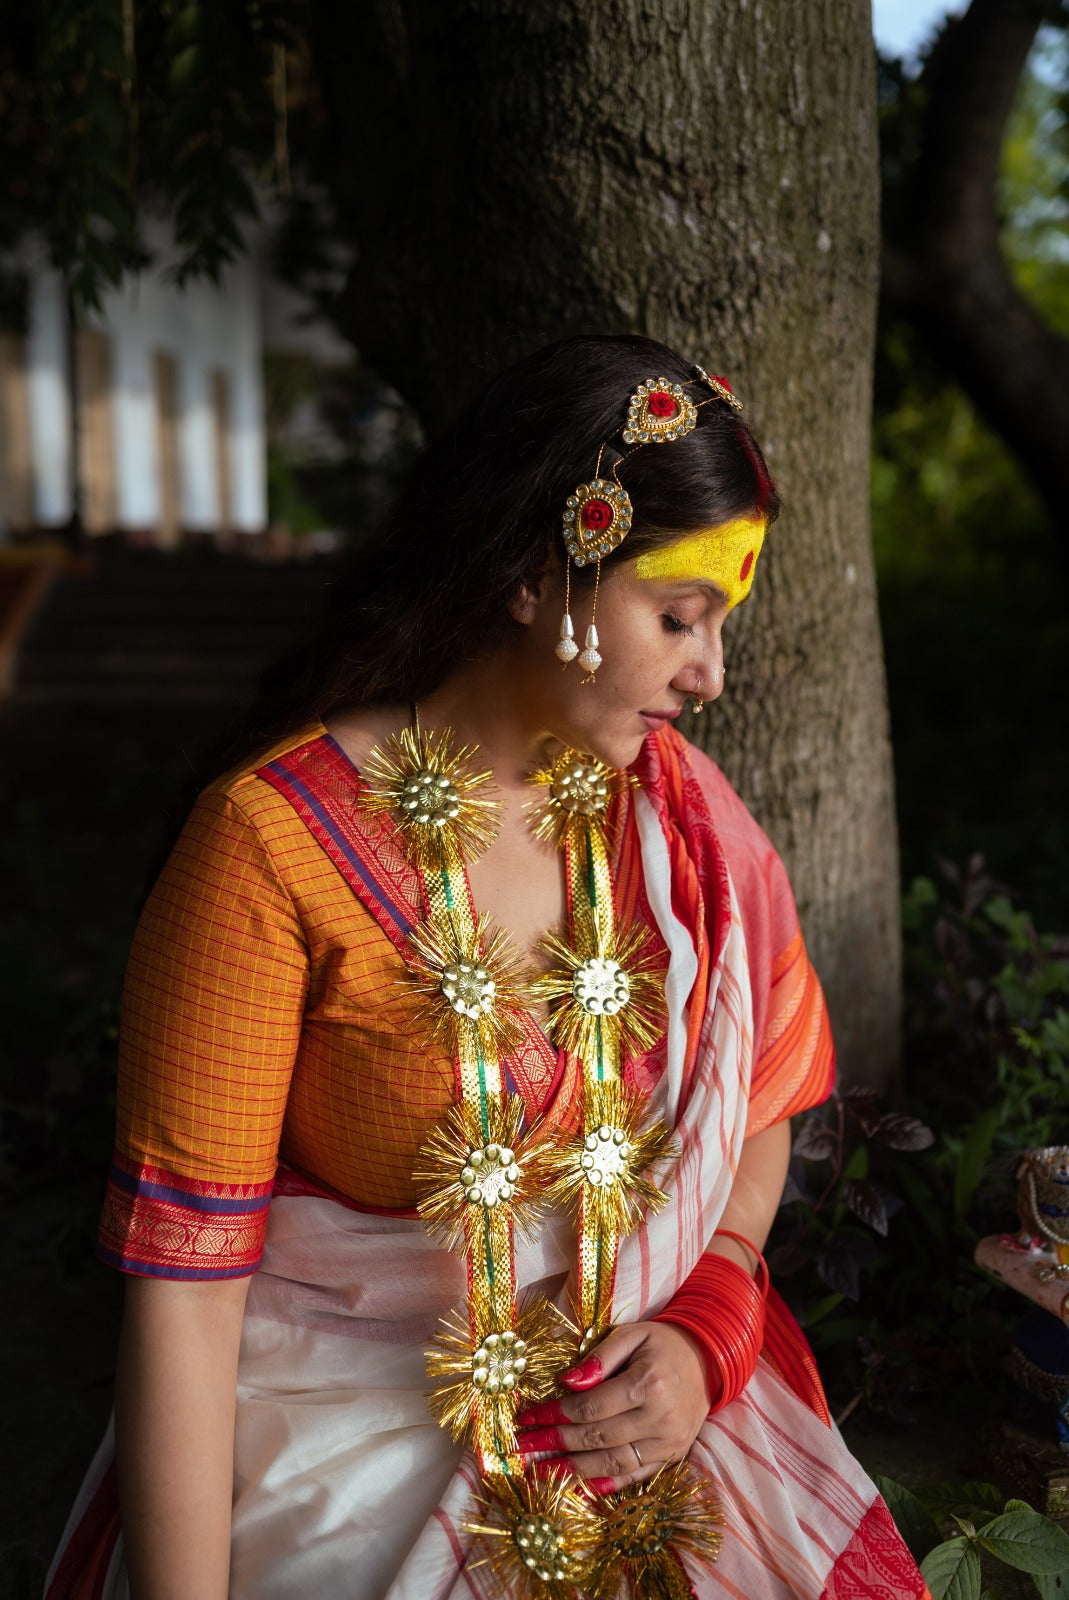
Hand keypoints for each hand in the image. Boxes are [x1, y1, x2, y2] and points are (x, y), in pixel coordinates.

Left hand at [515, 1322, 710, 1492]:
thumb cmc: (662, 1344)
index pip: (591, 1407)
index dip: (556, 1414)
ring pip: (613, 1462)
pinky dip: (608, 1483)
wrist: (708, 1360)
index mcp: (647, 1383)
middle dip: (555, 1443)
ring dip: (574, 1470)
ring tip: (543, 1472)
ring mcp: (668, 1442)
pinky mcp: (673, 1455)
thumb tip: (567, 1384)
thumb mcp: (632, 1335)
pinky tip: (582, 1486)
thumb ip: (599, 1358)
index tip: (528, 1418)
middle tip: (523, 1446)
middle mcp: (659, 1417)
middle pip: (597, 1437)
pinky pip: (636, 1476)